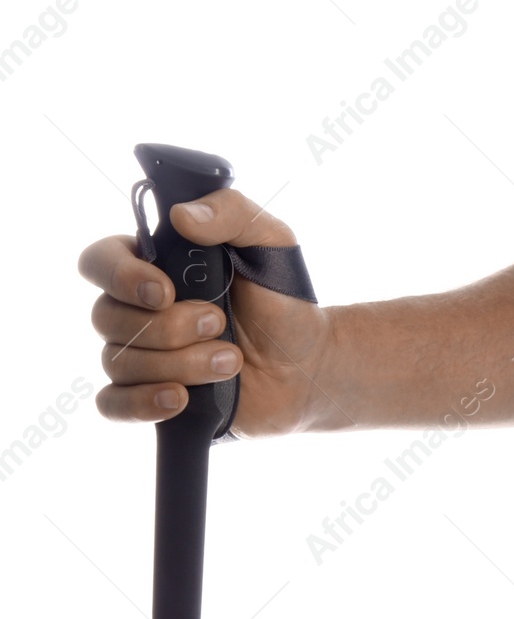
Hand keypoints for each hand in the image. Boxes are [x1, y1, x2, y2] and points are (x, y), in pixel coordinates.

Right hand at [80, 189, 331, 437]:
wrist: (310, 366)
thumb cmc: (285, 301)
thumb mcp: (272, 243)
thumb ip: (233, 214)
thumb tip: (182, 215)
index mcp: (155, 266)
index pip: (99, 261)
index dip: (120, 277)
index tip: (165, 291)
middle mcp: (139, 309)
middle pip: (107, 317)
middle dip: (168, 326)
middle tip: (220, 324)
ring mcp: (144, 355)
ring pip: (119, 362)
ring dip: (180, 364)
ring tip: (231, 360)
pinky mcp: (153, 397)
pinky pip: (113, 403)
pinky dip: (141, 402)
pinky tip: (181, 398)